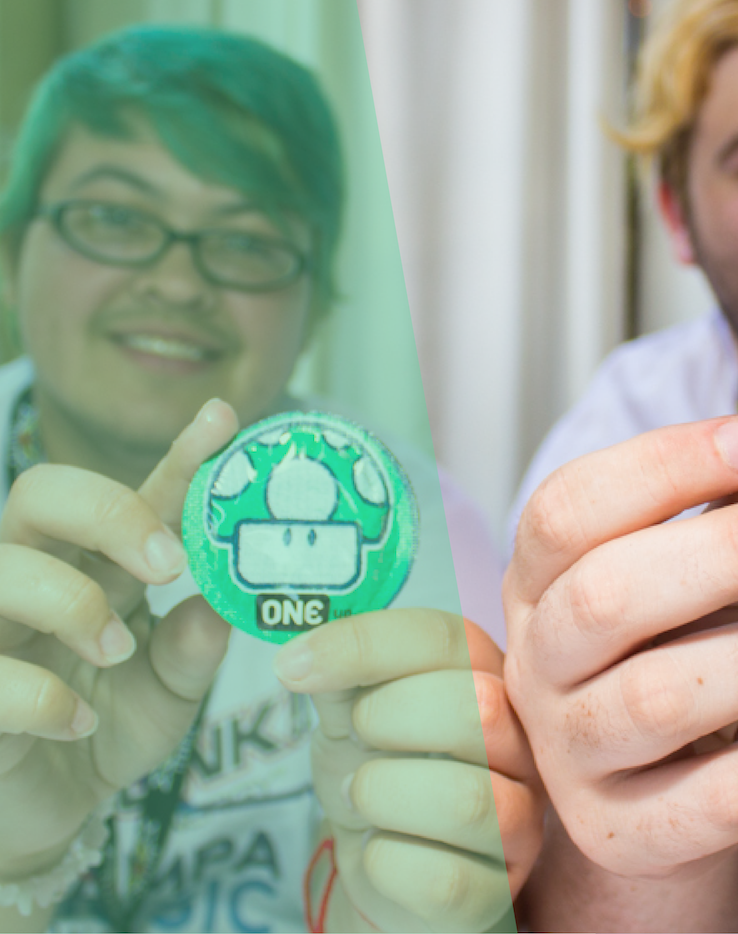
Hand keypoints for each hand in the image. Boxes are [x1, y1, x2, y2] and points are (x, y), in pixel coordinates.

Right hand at [0, 401, 237, 887]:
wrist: (45, 809)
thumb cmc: (106, 728)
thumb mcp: (168, 691)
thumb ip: (192, 650)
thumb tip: (220, 609)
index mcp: (99, 566)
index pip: (139, 495)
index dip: (181, 455)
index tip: (225, 419)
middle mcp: (37, 576)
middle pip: (42, 492)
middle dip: (108, 512)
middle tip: (166, 563)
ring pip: (0, 568)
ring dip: (70, 601)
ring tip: (117, 646)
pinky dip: (38, 696)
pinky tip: (77, 721)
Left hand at [274, 608, 544, 932]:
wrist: (382, 858)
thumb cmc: (377, 765)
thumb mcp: (351, 709)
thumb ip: (340, 676)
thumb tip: (301, 660)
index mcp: (487, 672)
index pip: (443, 638)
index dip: (364, 645)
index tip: (295, 666)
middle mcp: (522, 741)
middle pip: (479, 709)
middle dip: (388, 717)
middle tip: (355, 735)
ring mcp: (521, 819)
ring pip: (468, 801)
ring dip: (383, 794)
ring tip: (362, 795)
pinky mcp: (499, 891)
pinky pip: (444, 880)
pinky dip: (385, 862)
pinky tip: (378, 849)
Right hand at [503, 416, 737, 881]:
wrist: (646, 780)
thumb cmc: (666, 645)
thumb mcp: (672, 569)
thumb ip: (708, 518)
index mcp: (537, 580)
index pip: (565, 510)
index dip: (659, 467)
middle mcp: (536, 662)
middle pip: (604, 597)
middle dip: (726, 551)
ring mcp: (568, 752)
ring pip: (656, 700)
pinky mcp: (619, 830)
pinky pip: (711, 802)